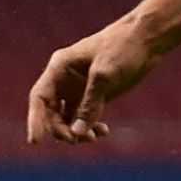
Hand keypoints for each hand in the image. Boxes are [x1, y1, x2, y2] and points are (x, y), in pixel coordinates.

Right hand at [27, 20, 160, 145]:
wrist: (146, 39)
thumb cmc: (123, 48)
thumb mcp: (105, 75)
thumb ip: (90, 103)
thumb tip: (78, 132)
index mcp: (60, 68)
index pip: (39, 98)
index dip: (35, 120)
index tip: (35, 142)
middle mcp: (65, 79)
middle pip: (52, 112)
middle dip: (61, 129)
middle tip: (76, 140)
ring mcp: (79, 88)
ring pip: (68, 118)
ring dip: (77, 131)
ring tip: (95, 137)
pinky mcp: (95, 95)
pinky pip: (84, 117)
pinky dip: (91, 127)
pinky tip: (104, 131)